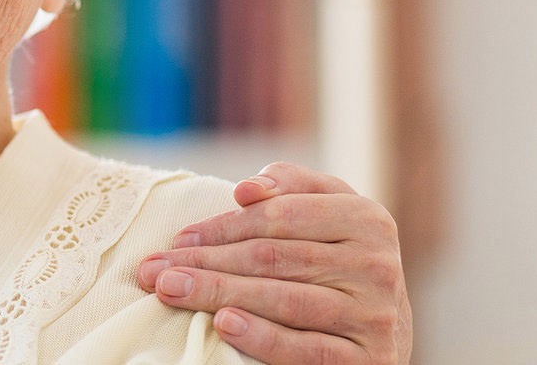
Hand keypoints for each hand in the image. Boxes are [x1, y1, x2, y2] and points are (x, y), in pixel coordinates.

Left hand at [137, 162, 411, 364]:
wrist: (382, 334)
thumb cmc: (338, 264)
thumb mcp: (327, 215)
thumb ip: (291, 188)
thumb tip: (246, 188)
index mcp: (367, 219)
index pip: (280, 217)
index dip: (222, 226)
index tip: (176, 239)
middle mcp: (377, 265)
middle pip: (273, 258)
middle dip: (205, 262)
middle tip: (153, 270)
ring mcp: (376, 315)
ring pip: (284, 300)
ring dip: (217, 294)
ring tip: (171, 291)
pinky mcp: (369, 359)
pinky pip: (307, 348)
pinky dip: (262, 336)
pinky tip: (223, 324)